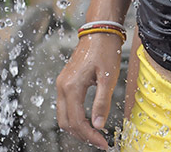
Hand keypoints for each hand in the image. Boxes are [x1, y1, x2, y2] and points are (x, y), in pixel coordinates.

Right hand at [56, 33, 122, 149]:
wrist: (100, 30)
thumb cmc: (105, 50)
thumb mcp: (108, 78)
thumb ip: (102, 102)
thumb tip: (98, 126)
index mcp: (72, 86)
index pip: (77, 122)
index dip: (90, 136)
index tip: (104, 143)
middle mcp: (62, 86)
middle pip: (66, 123)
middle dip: (82, 135)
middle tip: (100, 141)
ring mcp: (62, 83)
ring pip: (63, 116)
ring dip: (77, 128)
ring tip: (95, 134)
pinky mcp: (65, 81)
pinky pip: (65, 106)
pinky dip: (74, 118)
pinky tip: (88, 120)